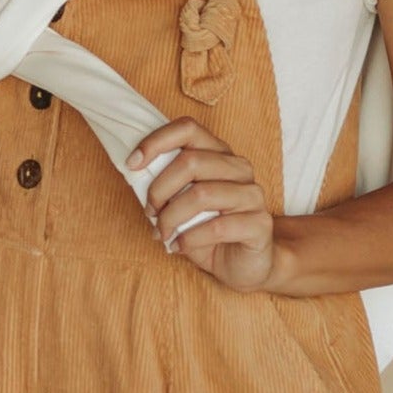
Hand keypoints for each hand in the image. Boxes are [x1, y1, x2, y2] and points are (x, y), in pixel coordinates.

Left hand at [126, 120, 283, 292]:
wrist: (244, 263)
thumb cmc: (208, 231)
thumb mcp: (182, 204)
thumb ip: (167, 185)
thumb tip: (135, 170)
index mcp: (219, 154)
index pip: (188, 128)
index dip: (156, 142)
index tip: (132, 163)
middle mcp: (239, 168)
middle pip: (191, 162)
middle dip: (159, 190)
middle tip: (150, 213)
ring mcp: (252, 194)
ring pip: (201, 194)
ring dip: (171, 218)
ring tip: (162, 234)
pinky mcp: (260, 223)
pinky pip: (218, 227)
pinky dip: (189, 239)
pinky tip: (178, 246)